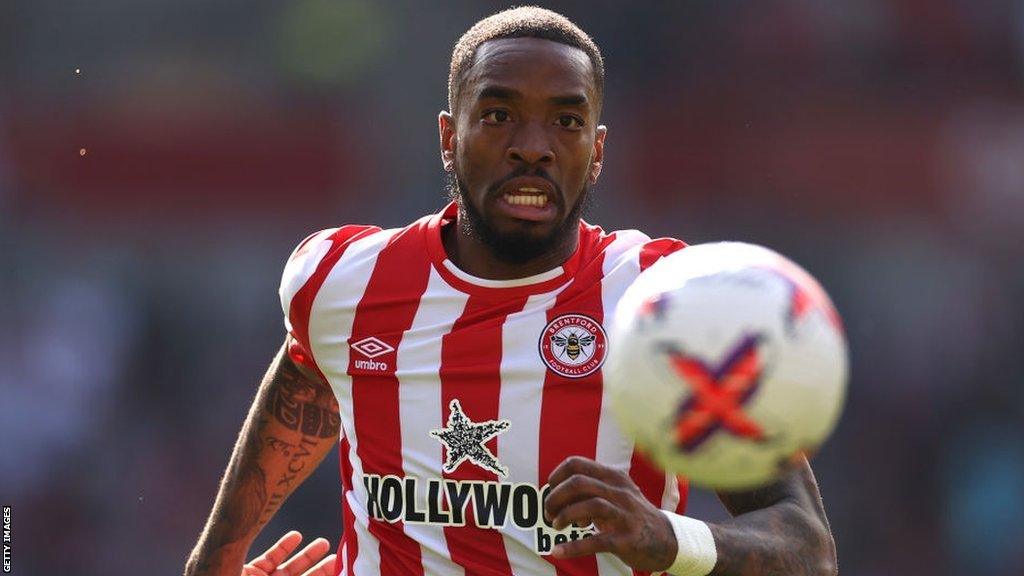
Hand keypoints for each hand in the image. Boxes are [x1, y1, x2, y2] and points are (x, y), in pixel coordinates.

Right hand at [242, 531, 335, 575]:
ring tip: (324, 543)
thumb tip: (333, 570)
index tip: (339, 571)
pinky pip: (270, 559)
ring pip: (288, 569)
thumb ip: (292, 575)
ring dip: (307, 556)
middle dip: (319, 572)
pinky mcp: (250, 570)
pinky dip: (283, 547)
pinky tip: (296, 535)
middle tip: (336, 558)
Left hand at [544, 456, 677, 571]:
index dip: (556, 476)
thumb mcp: (616, 493)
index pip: (576, 464)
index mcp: (613, 476)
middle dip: (556, 497)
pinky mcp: (626, 539)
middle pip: (578, 483)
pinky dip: (573, 547)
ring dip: (565, 516)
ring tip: (556, 526)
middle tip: (549, 512)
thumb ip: (591, 489)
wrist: (667, 540)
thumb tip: (556, 494)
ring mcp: (624, 515)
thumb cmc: (631, 514)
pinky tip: (558, 551)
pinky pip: (596, 541)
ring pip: (588, 505)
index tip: (550, 491)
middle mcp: (619, 491)